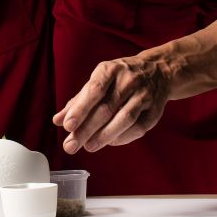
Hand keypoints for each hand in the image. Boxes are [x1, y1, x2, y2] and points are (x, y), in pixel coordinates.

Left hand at [53, 55, 171, 153]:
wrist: (158, 71)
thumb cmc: (121, 77)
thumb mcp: (99, 80)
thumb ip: (78, 100)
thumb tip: (58, 120)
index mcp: (111, 69)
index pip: (94, 90)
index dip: (80, 109)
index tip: (67, 125)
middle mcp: (129, 80)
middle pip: (107, 108)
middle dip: (87, 129)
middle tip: (71, 145)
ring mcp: (144, 95)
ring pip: (125, 119)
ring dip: (104, 136)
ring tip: (88, 146)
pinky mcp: (155, 110)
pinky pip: (138, 128)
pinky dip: (122, 137)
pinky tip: (109, 143)